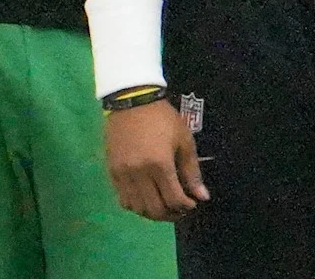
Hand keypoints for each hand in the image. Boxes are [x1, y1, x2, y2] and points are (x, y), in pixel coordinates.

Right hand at [105, 99, 209, 221]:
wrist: (132, 100)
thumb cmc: (162, 117)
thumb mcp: (183, 139)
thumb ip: (192, 170)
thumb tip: (201, 196)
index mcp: (160, 164)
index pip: (174, 199)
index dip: (186, 206)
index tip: (192, 203)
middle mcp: (139, 173)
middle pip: (155, 209)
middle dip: (171, 214)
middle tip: (179, 208)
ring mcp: (123, 174)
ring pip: (138, 208)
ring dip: (153, 213)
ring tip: (164, 205)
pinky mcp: (113, 172)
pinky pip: (124, 200)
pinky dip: (136, 206)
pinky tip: (146, 198)